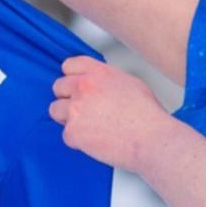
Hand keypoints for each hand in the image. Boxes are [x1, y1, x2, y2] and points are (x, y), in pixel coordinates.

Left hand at [49, 54, 170, 173]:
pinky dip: (78, 140)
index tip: (75, 86)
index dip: (72, 77)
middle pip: (58, 87)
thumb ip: (106, 80)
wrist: (150, 138)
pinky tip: (95, 140)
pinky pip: (66, 135)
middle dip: (68, 98)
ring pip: (55, 110)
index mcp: (97, 72)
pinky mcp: (73, 132)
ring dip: (68, 118)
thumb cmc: (146, 115)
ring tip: (88, 126)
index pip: (69, 66)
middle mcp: (83, 87)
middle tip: (82, 109)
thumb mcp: (129, 82)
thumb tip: (100, 86)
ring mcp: (75, 109)